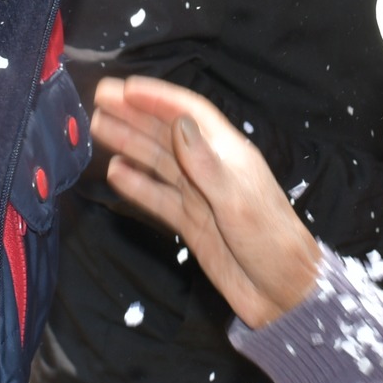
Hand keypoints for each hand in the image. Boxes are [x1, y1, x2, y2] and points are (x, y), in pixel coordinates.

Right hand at [94, 77, 321, 327]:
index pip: (189, 114)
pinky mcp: (191, 223)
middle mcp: (211, 169)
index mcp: (228, 154)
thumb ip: (207, 165)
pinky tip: (115, 172)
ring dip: (130, 142)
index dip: (158, 98)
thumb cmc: (271, 242)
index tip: (126, 88)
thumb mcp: (239, 202)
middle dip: (135, 114)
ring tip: (99, 127)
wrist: (283, 293)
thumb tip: (180, 124)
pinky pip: (158, 197)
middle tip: (100, 98)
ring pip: (158, 162)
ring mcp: (199, 196)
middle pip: (168, 133)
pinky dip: (136, 184)